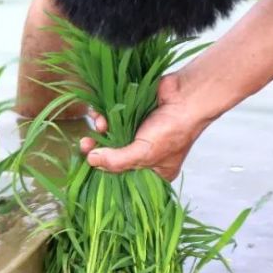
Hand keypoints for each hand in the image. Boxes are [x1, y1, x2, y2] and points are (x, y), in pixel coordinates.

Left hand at [79, 74, 217, 180]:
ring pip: (110, 136)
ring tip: (100, 124)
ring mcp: (138, 133)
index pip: (121, 176)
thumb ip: (117, 160)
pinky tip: (101, 114)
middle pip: (112, 156)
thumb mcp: (144, 153)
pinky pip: (111, 118)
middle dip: (96, 149)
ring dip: (100, 130)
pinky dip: (103, 116)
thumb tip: (91, 160)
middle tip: (85, 144)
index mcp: (153, 171)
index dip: (103, 170)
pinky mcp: (132, 115)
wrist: (187, 95)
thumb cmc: (174, 129)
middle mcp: (145, 154)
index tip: (89, 162)